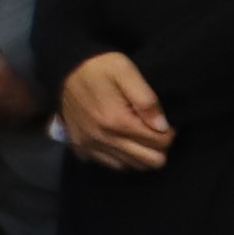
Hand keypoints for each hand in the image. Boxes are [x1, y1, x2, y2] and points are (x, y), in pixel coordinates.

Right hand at [56, 50, 174, 173]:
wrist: (64, 69)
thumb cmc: (99, 67)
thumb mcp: (126, 72)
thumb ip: (147, 100)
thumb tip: (162, 127)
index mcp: (117, 121)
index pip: (159, 142)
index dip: (169, 133)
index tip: (164, 122)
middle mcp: (104, 139)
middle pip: (148, 161)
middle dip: (159, 148)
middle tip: (155, 131)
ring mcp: (90, 145)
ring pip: (130, 166)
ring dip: (141, 154)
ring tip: (140, 136)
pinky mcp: (81, 148)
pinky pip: (110, 164)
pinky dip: (122, 158)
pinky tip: (123, 142)